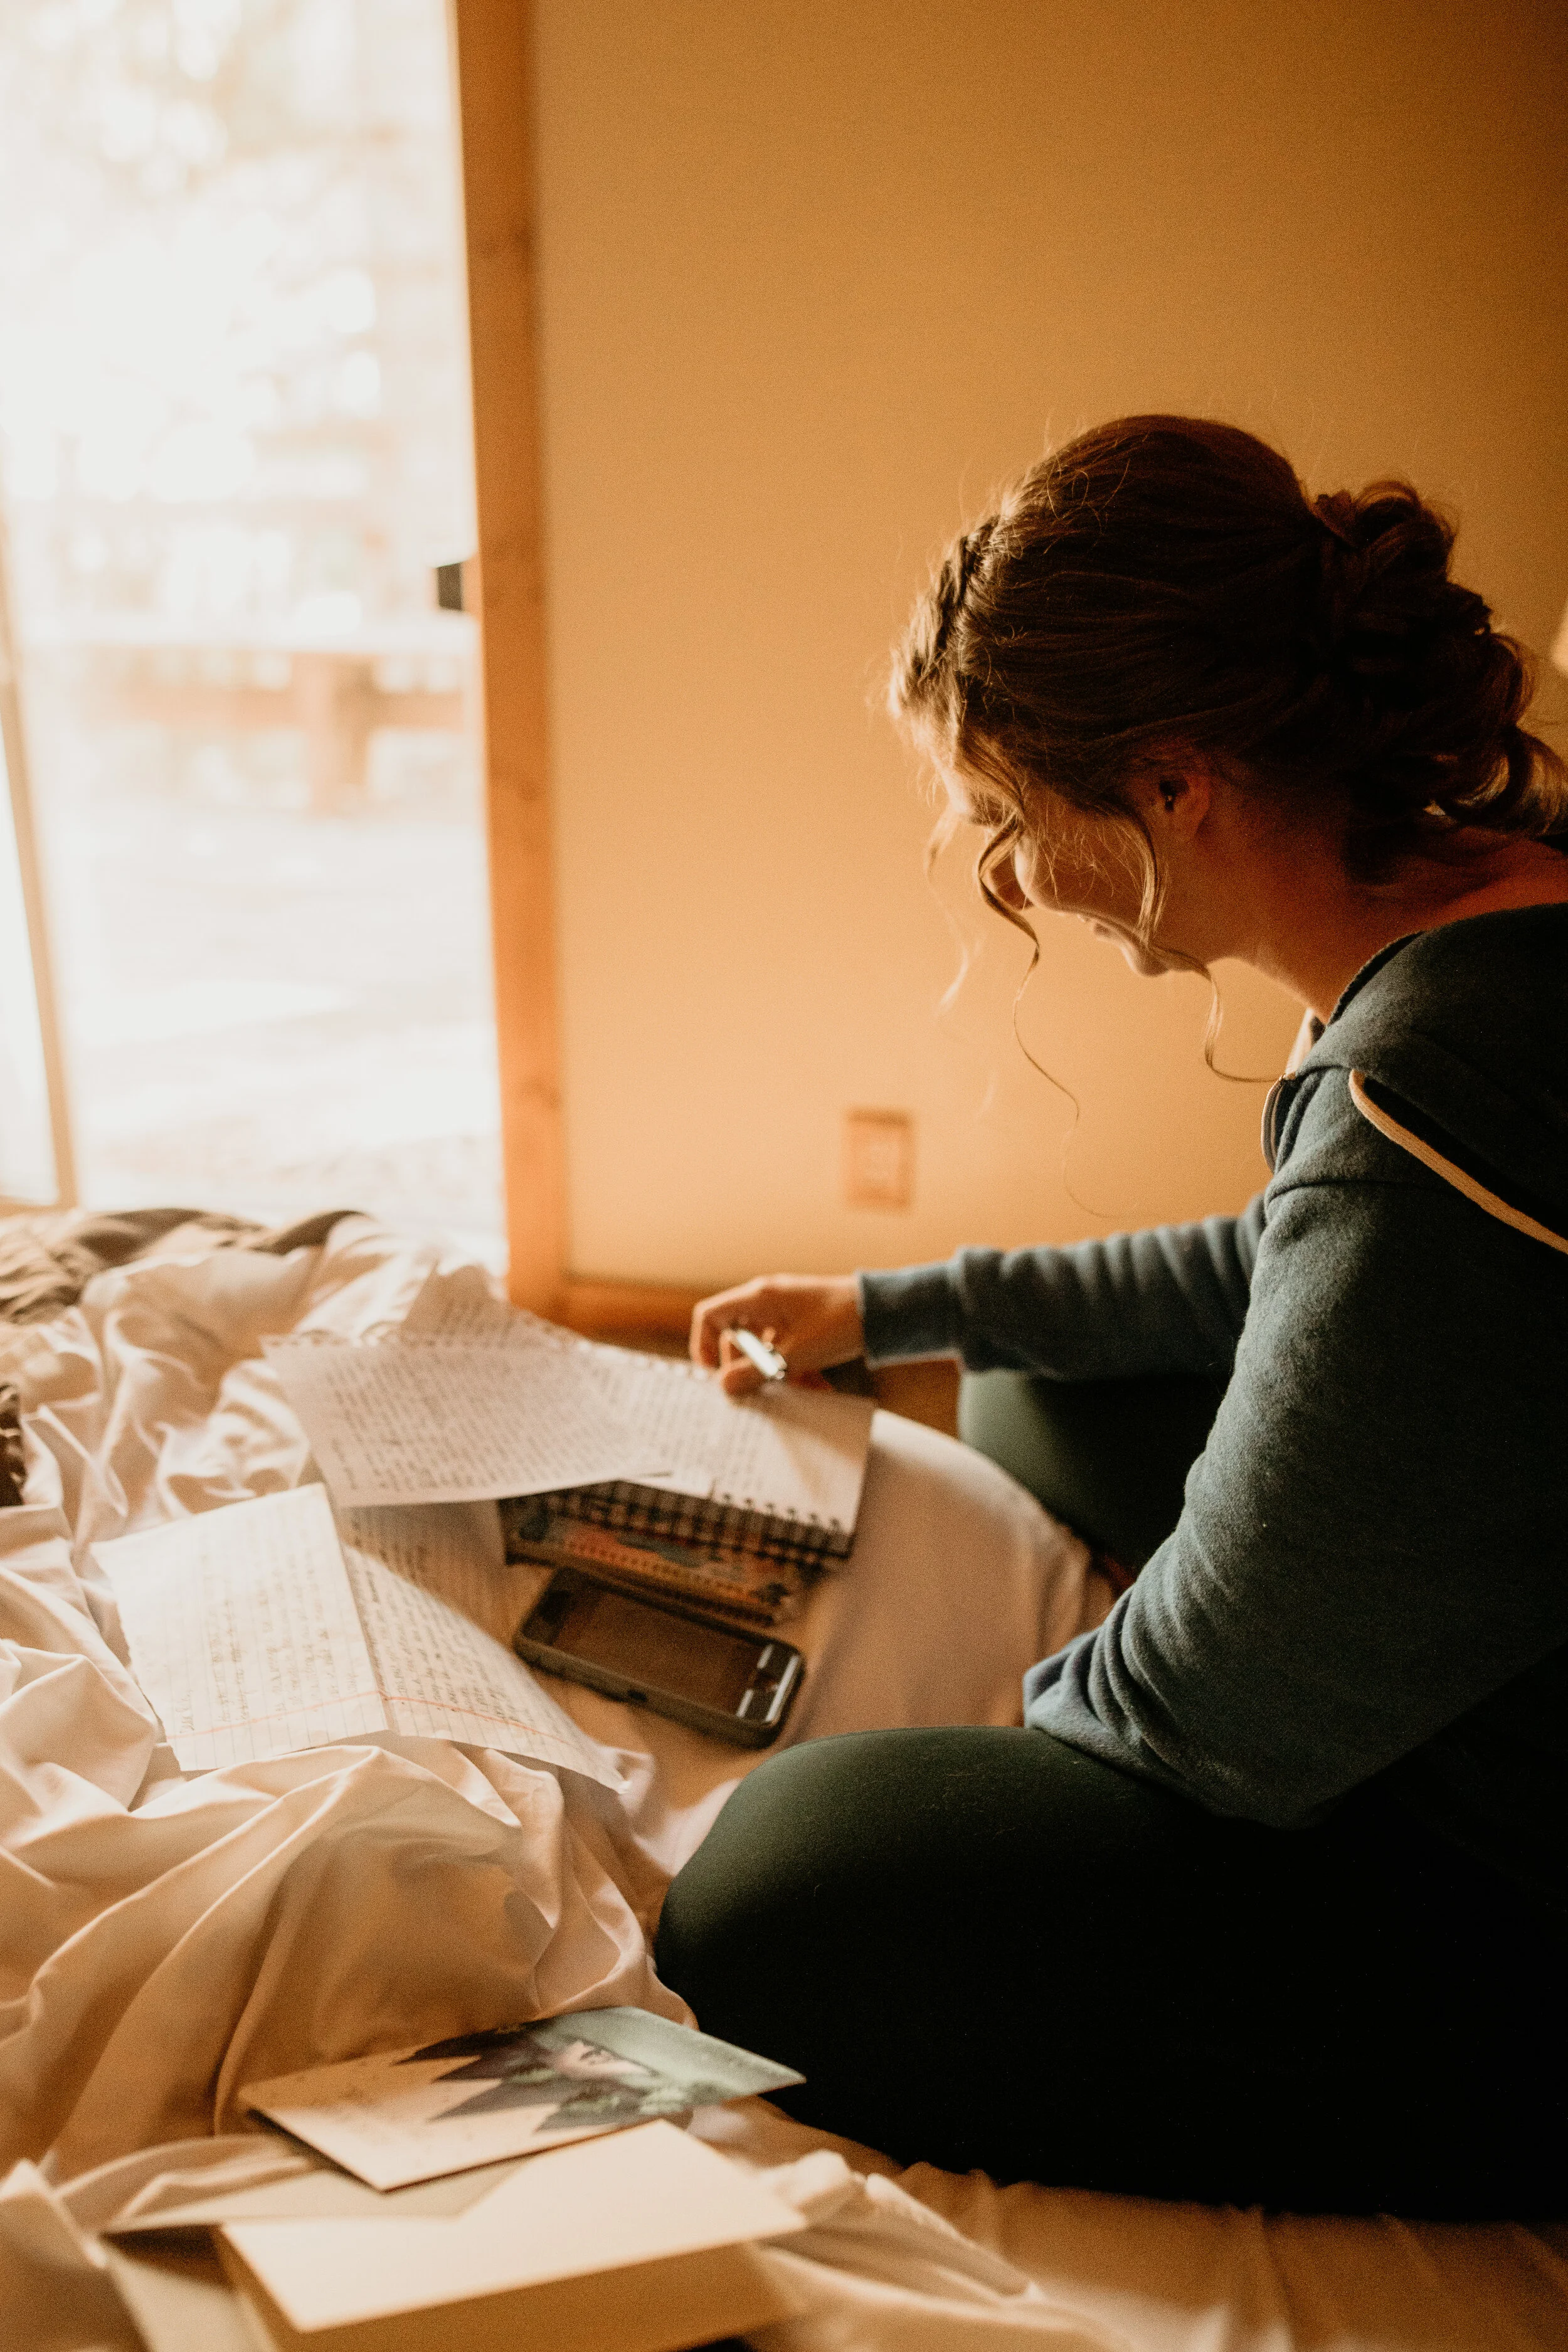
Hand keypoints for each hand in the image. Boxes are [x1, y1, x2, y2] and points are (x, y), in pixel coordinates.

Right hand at [690, 1274, 864, 1396]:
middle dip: (746, 1368)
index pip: (710, 1316)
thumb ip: (755, 1372)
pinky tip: (815, 1388)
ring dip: (774, 1374)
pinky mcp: (803, 1327)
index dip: (703, 1344)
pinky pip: (786, 1351)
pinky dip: (795, 1370)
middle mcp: (767, 1303)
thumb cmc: (839, 1322)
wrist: (883, 1311)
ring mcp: (785, 1314)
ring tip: (794, 1391)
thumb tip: (724, 1386)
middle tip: (756, 1391)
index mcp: (758, 1299)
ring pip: (763, 1350)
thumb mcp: (794, 1355)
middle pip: (735, 1338)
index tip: (714, 1374)